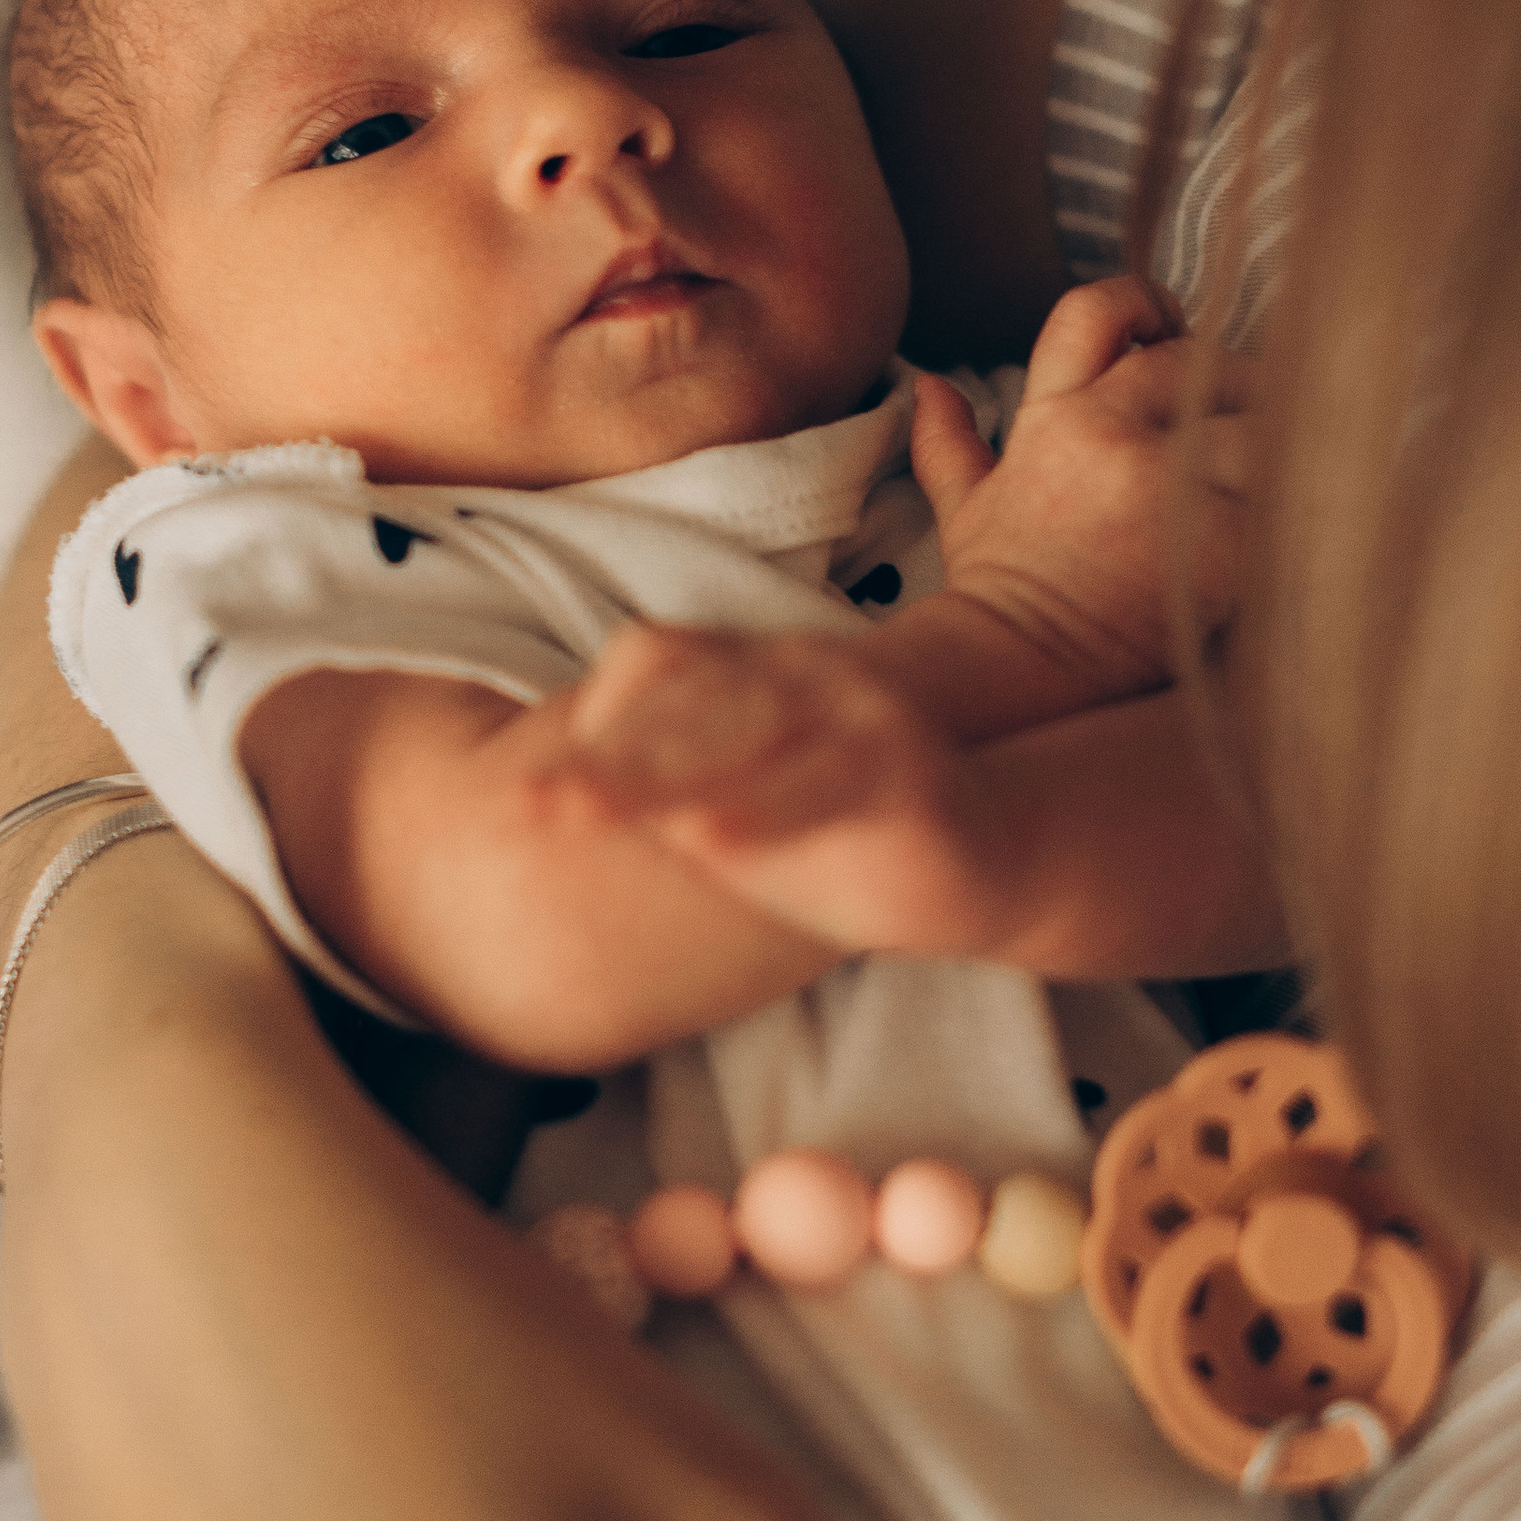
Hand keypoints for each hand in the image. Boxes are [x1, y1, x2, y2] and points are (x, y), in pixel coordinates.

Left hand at [547, 621, 1001, 953]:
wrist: (992, 851)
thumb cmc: (844, 828)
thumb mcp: (742, 804)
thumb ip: (665, 783)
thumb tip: (552, 792)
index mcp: (756, 675)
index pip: (657, 669)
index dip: (592, 724)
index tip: (527, 794)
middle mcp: (804, 679)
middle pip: (685, 704)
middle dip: (602, 757)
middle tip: (527, 800)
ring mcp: (857, 719)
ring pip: (745, 735)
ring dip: (659, 773)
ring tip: (584, 807)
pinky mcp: (902, 777)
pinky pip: (823, 791)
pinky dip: (762, 811)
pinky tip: (706, 835)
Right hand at [917, 276, 1255, 707]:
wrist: (1017, 675)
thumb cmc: (1001, 600)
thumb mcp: (965, 512)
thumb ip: (950, 445)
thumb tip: (928, 386)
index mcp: (1053, 417)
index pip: (1096, 313)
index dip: (1141, 302)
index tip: (1169, 324)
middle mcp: (1107, 434)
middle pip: (1199, 363)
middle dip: (1233, 385)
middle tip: (1248, 420)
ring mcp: (1164, 485)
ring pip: (1255, 423)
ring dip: (1275, 446)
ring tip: (1277, 476)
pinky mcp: (1216, 540)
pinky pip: (1282, 498)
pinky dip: (1292, 510)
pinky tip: (1286, 532)